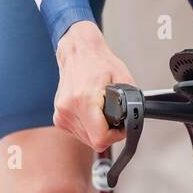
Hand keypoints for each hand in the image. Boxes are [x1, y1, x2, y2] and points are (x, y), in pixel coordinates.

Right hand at [53, 21, 135, 151]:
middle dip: (109, 133)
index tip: (121, 128)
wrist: (79, 51)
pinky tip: (93, 113)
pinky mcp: (58, 117)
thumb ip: (130, 102)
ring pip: (86, 139)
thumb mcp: (123, 79)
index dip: (116, 136)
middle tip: (115, 118)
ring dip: (98, 131)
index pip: (100, 137)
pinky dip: (89, 127)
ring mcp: (61, 114)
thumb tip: (133, 118)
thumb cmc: (99, 61)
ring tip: (103, 112)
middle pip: (94, 141)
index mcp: (83, 100)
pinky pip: (78, 133)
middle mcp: (69, 109)